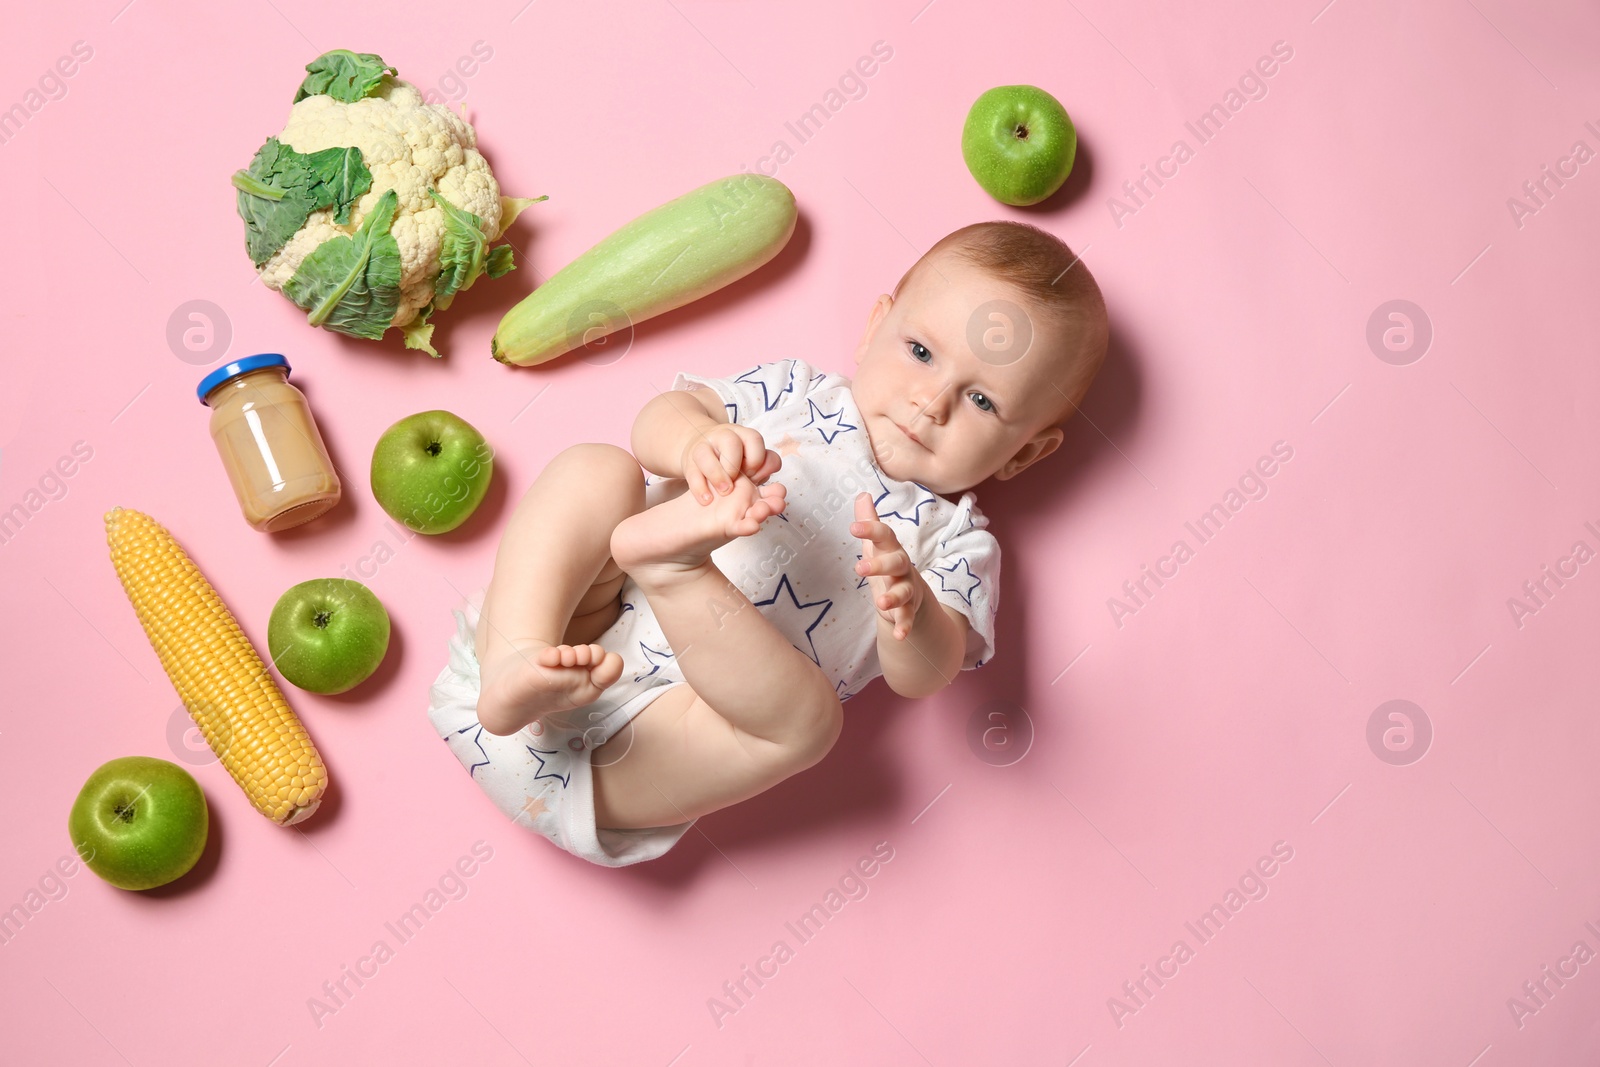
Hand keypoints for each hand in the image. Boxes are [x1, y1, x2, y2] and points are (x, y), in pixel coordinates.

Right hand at [680, 424, 775, 504]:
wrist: (703, 454)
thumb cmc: (734, 461)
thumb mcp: (751, 461)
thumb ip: (765, 466)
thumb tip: (776, 478)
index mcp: (742, 435)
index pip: (754, 439)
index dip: (756, 460)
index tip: (753, 476)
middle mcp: (722, 436)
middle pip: (730, 442)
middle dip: (735, 465)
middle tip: (737, 483)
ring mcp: (703, 447)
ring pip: (705, 455)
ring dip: (717, 475)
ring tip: (725, 492)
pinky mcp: (688, 461)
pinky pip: (692, 472)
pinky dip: (700, 488)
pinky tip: (707, 500)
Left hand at [850, 491, 922, 640]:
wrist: (911, 594)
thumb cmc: (888, 563)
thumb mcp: (877, 544)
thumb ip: (869, 522)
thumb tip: (862, 494)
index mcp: (891, 549)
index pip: (885, 536)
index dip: (871, 530)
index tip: (853, 527)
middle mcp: (902, 567)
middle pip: (896, 563)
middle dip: (879, 565)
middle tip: (859, 568)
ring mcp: (907, 588)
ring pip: (904, 591)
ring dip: (893, 596)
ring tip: (880, 603)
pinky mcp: (908, 609)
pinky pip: (907, 618)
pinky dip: (904, 626)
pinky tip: (899, 636)